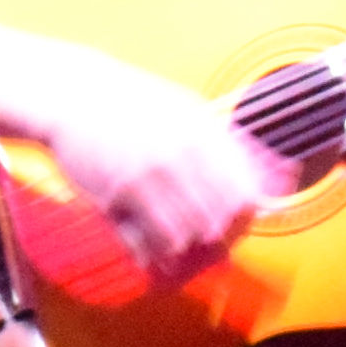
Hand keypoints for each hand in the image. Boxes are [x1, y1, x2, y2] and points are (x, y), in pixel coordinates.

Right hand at [44, 66, 296, 286]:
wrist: (73, 95)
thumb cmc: (132, 100)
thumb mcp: (187, 107)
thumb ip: (224, 140)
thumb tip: (271, 172)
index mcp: (199, 133)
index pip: (242, 192)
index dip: (249, 215)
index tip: (243, 219)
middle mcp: (175, 157)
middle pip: (216, 219)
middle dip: (220, 235)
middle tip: (215, 239)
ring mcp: (143, 179)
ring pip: (183, 236)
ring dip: (187, 245)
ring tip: (184, 240)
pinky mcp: (112, 197)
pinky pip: (144, 241)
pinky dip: (155, 251)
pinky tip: (155, 246)